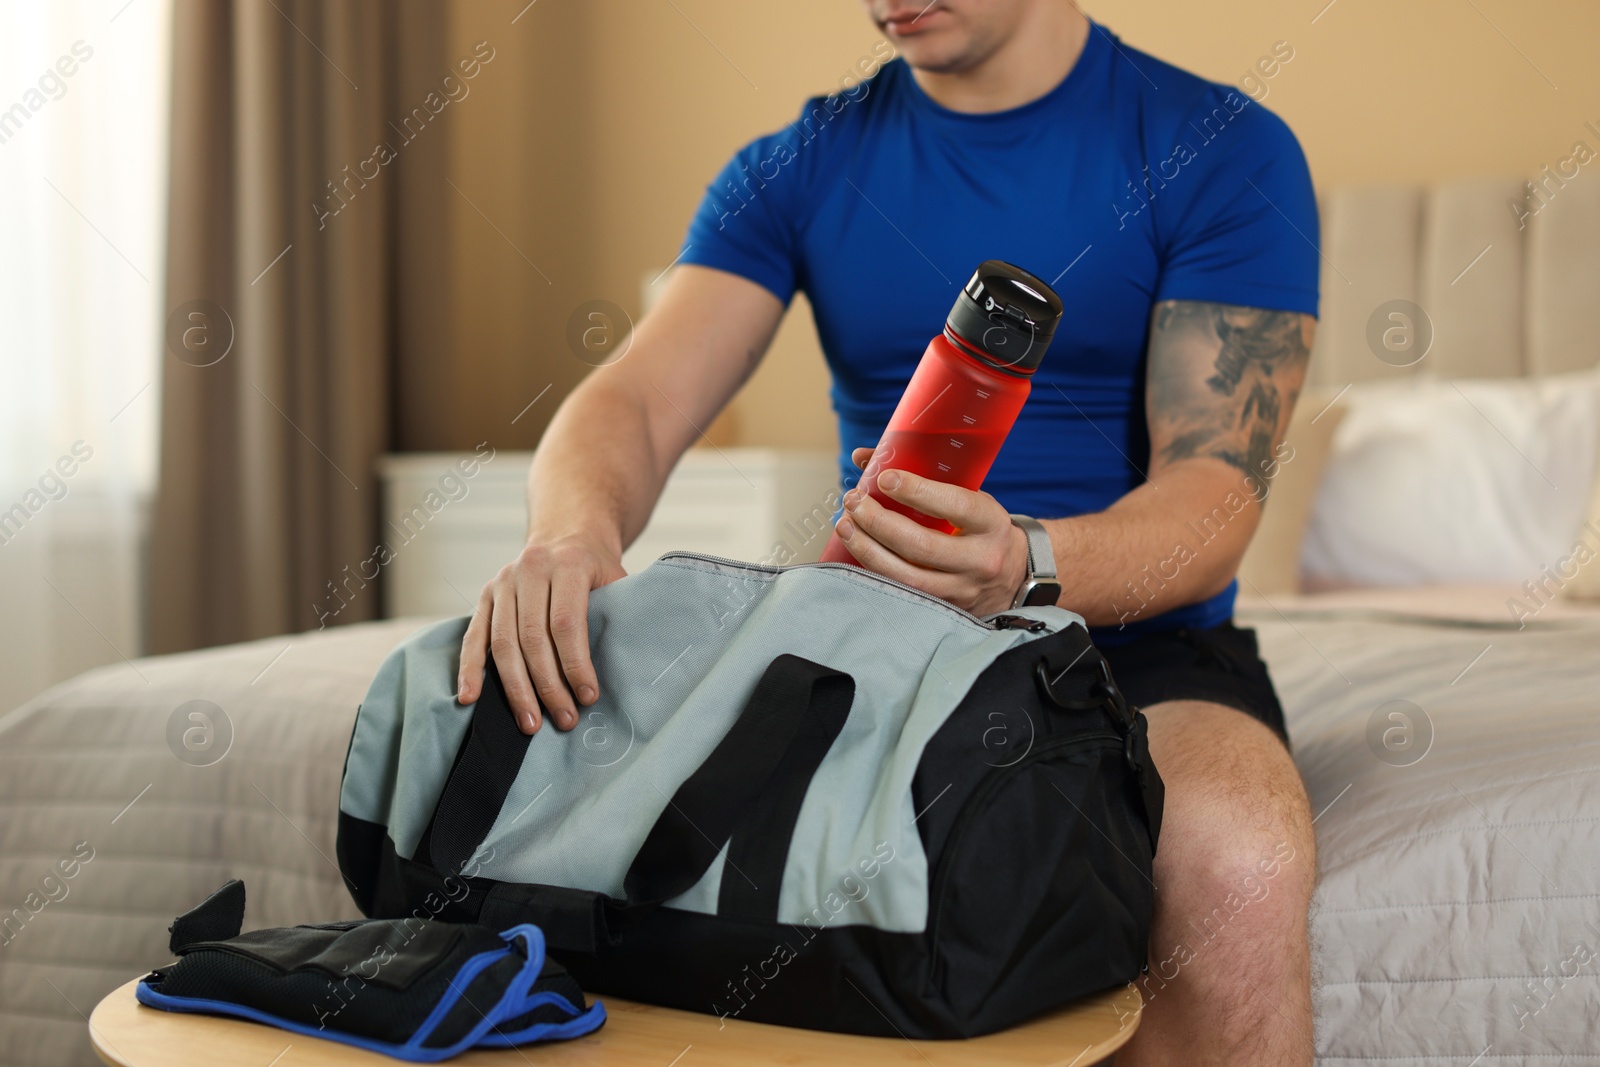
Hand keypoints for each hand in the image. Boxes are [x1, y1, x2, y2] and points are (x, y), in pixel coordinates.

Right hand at [457, 533, 627, 734]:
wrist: (566, 535)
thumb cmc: (597, 568)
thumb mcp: (617, 579)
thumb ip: (620, 613)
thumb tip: (632, 665)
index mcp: (567, 564)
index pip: (566, 622)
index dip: (575, 664)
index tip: (588, 697)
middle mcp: (530, 570)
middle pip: (532, 638)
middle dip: (548, 685)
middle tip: (564, 720)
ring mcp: (503, 582)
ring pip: (502, 643)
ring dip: (515, 688)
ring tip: (530, 723)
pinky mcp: (485, 596)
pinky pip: (473, 637)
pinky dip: (469, 669)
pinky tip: (470, 698)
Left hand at [833, 447, 1030, 615]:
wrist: (1015, 575)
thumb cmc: (982, 528)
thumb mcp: (970, 498)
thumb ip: (925, 478)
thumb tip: (866, 457)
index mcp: (991, 524)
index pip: (954, 506)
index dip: (916, 491)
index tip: (884, 478)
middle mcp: (980, 560)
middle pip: (922, 545)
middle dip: (879, 522)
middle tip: (853, 501)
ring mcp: (962, 590)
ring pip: (906, 575)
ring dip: (867, 549)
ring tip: (845, 525)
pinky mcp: (945, 608)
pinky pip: (902, 592)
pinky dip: (874, 571)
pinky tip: (856, 551)